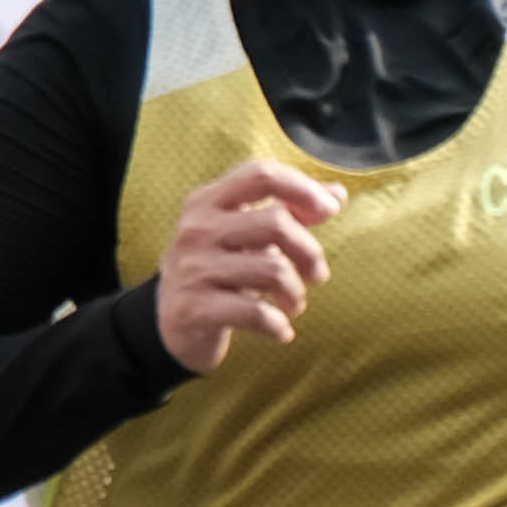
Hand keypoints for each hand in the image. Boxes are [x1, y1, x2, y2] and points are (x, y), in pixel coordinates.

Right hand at [153, 155, 343, 375]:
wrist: (169, 325)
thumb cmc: (217, 270)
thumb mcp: (244, 235)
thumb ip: (288, 211)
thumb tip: (337, 194)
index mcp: (207, 201)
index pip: (261, 174)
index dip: (302, 187)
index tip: (328, 210)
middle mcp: (196, 229)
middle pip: (276, 222)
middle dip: (309, 252)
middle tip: (317, 274)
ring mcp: (193, 268)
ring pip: (273, 269)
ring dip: (296, 293)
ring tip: (294, 304)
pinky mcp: (195, 308)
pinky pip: (256, 313)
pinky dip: (279, 325)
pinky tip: (281, 331)